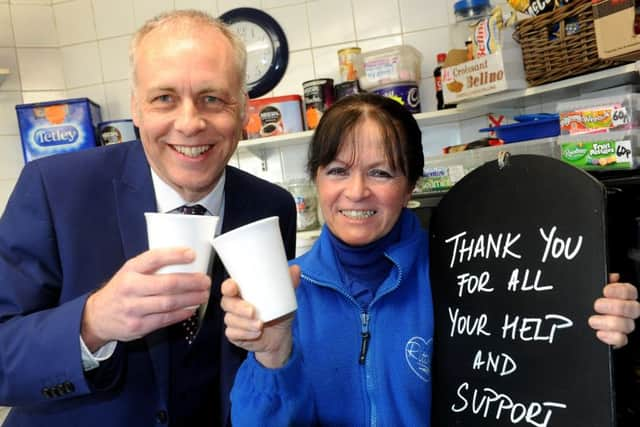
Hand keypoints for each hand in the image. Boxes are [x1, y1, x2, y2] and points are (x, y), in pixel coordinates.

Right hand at [81, 247, 210, 350]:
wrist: (97, 316)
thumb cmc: (121, 290)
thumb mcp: (129, 272)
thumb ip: (151, 267)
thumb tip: (185, 259)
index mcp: (130, 270)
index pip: (154, 258)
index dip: (175, 255)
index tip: (192, 254)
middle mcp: (130, 288)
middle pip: (168, 284)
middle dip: (192, 282)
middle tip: (206, 280)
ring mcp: (133, 308)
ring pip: (169, 303)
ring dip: (191, 299)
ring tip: (204, 294)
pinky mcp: (138, 326)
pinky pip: (165, 319)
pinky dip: (182, 313)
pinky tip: (192, 309)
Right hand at [221, 264, 300, 368]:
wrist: (280, 336)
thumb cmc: (278, 313)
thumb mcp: (285, 298)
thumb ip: (289, 283)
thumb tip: (296, 269)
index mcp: (242, 292)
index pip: (228, 286)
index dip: (228, 286)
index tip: (233, 287)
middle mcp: (235, 305)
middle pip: (227, 303)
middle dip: (238, 307)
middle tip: (252, 311)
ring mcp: (233, 320)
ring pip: (230, 319)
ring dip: (245, 323)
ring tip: (259, 325)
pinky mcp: (234, 334)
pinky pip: (233, 334)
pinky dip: (245, 334)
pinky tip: (255, 333)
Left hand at [589, 273, 639, 347]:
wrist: (578, 323)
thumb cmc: (588, 302)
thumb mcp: (592, 289)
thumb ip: (601, 282)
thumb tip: (612, 276)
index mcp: (623, 297)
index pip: (630, 291)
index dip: (620, 291)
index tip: (605, 291)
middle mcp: (628, 311)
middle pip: (633, 309)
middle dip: (614, 307)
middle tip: (597, 305)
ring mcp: (625, 325)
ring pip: (628, 325)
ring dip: (609, 323)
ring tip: (593, 320)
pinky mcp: (619, 339)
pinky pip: (621, 340)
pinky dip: (610, 337)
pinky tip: (599, 333)